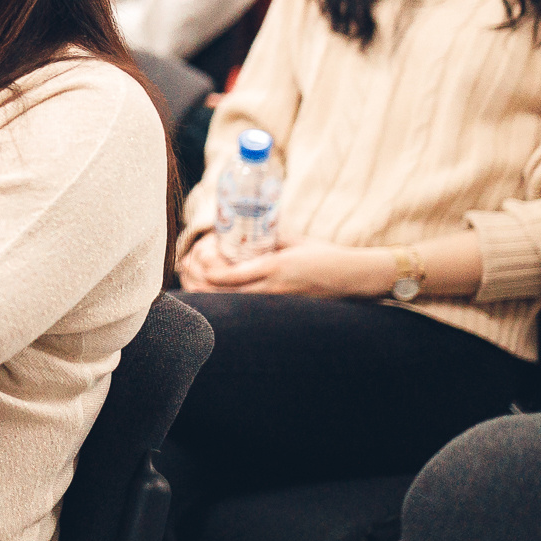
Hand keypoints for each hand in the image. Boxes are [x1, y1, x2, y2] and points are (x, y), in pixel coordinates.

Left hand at [182, 235, 391, 297]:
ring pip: (227, 304)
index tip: (200, 252)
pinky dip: (223, 300)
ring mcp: (273, 302)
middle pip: (218, 294)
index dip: (204, 267)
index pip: (225, 276)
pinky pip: (243, 307)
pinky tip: (215, 290)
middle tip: (188, 265)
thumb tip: (242, 232)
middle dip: (196, 280)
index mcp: (272, 267)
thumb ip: (266, 238)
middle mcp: (269, 289)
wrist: (352, 278)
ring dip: (205, 292)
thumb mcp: (292, 240)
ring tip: (194, 277)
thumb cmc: (324, 255)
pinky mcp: (278, 308)